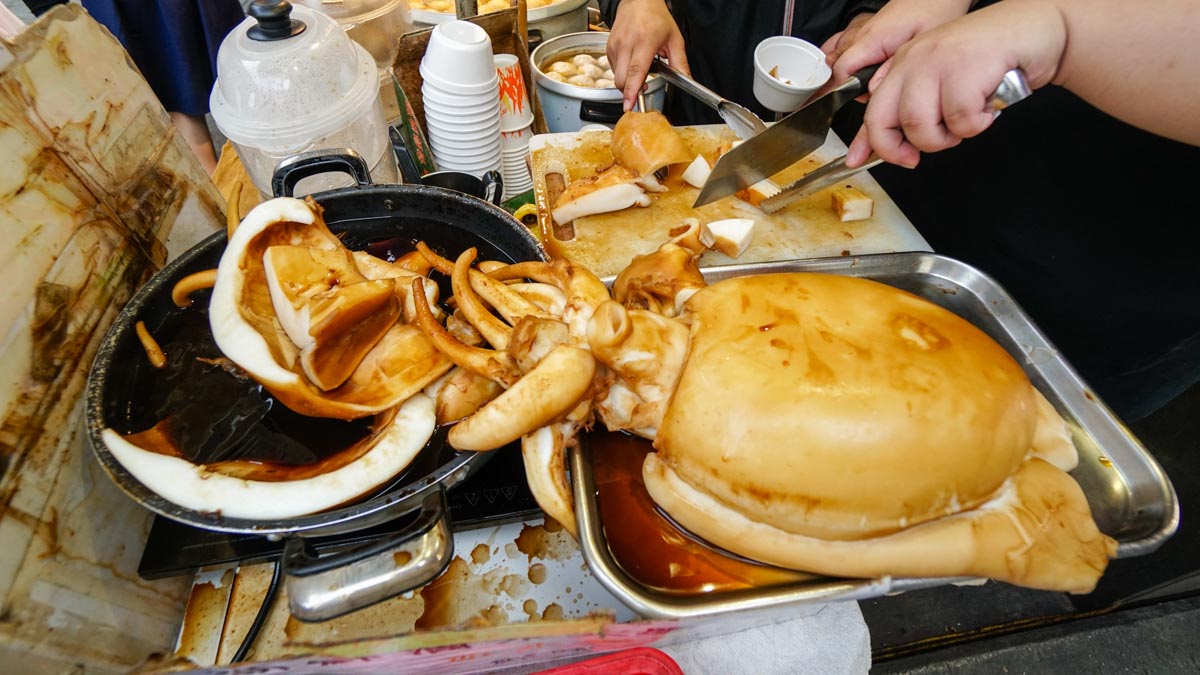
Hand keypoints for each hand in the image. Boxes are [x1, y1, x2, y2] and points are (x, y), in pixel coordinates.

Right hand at [607, 0, 687, 110]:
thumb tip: (687, 80)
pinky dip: (623, 73)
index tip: (630, 104)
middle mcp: (627, 44)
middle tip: (644, 86)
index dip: (632, 91)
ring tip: (641, 69)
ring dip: (628, 81)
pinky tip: (632, 63)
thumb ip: (680, 62)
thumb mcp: (674, 39)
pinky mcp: (609, 48)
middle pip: (622, 79)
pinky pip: (614, 69)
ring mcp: (615, 46)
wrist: (638, 1)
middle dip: (631, 91)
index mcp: (644, 42)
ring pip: (617, 76)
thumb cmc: (656, 17)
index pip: (636, 71)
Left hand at [847, 0, 1066, 167]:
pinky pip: (960, 120)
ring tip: (968, 119)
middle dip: (905, 147)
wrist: (1034, 27)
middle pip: (884, 122)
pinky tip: (987, 108)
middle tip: (937, 142)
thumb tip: (882, 149)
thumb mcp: (942, 81)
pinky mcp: (965, 66)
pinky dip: (977, 124)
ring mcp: (937, 61)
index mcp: (902, 64)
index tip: (870, 161)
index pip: (873, 111)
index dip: (870, 143)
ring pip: (920, 126)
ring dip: (948, 136)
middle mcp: (913, 60)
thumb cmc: (990, 60)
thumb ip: (912, 109)